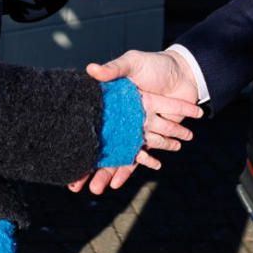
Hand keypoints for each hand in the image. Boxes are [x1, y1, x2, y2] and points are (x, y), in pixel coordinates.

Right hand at [66, 51, 201, 194]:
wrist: (184, 73)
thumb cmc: (155, 65)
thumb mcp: (132, 63)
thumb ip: (114, 68)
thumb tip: (91, 69)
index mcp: (112, 102)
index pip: (92, 124)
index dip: (80, 142)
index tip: (68, 160)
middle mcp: (122, 117)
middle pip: (103, 144)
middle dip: (90, 166)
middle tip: (76, 185)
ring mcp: (137, 127)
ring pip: (121, 153)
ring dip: (110, 172)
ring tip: (98, 189)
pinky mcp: (154, 134)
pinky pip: (143, 152)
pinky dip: (138, 164)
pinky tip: (121, 182)